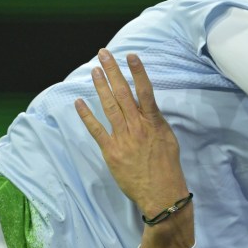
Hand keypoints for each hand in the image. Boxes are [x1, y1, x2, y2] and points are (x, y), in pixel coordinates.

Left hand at [75, 49, 192, 247]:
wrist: (161, 193)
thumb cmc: (168, 167)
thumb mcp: (168, 140)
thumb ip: (156, 123)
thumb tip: (147, 110)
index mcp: (154, 123)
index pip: (145, 92)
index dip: (137, 72)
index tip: (130, 56)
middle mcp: (137, 127)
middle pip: (123, 93)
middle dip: (113, 72)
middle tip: (103, 54)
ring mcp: (123, 138)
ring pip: (109, 106)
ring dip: (100, 86)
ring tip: (94, 70)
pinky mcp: (111, 151)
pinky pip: (97, 130)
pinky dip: (87, 115)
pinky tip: (79, 102)